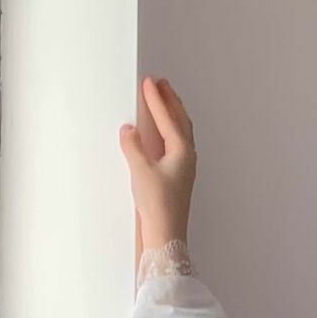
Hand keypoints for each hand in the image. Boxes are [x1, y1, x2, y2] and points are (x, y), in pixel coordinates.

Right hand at [120, 76, 197, 256]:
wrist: (166, 235)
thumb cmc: (158, 206)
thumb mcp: (140, 171)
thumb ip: (133, 146)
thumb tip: (129, 129)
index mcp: (182, 151)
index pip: (168, 118)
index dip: (156, 99)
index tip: (149, 82)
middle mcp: (187, 157)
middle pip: (181, 122)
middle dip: (171, 101)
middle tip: (161, 84)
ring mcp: (185, 168)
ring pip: (181, 133)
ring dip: (172, 115)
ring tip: (163, 101)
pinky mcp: (178, 178)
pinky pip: (176, 146)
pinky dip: (170, 132)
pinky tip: (161, 135)